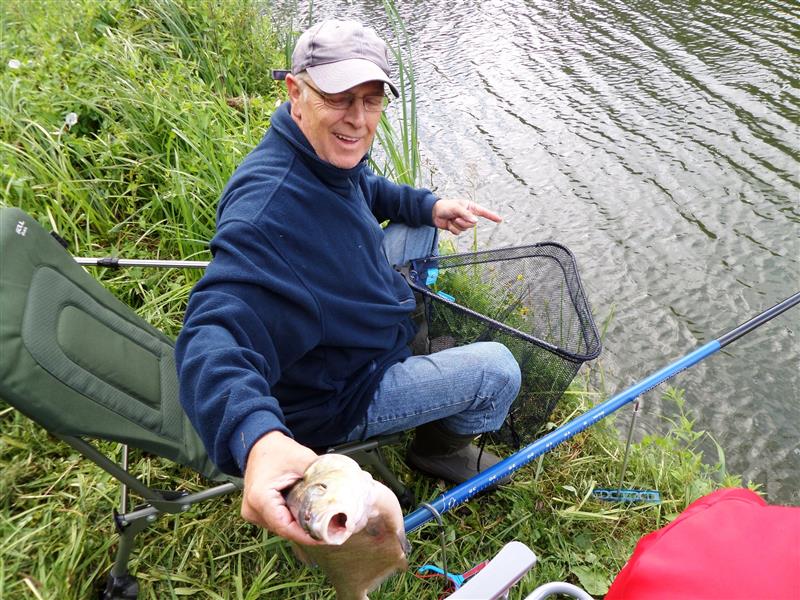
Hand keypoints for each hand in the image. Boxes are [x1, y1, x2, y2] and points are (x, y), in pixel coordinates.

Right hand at [240, 430, 321, 544]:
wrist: (259, 444)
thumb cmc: (276, 450)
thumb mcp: (302, 459)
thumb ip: (320, 475)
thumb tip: (341, 492)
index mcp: (260, 498)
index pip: (287, 527)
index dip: (308, 536)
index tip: (327, 536)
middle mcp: (253, 510)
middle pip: (285, 530)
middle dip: (308, 532)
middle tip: (332, 530)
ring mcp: (252, 513)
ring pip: (282, 528)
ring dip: (301, 527)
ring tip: (324, 525)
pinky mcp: (256, 512)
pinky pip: (278, 522)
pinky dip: (293, 520)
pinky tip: (309, 518)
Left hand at [432, 198, 501, 234]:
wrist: (434, 213)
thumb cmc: (446, 206)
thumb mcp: (457, 208)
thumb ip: (466, 215)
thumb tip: (475, 221)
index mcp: (471, 207)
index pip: (484, 212)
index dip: (492, 216)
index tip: (500, 220)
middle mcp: (468, 215)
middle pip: (472, 224)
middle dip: (463, 221)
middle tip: (455, 217)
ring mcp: (463, 222)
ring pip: (465, 229)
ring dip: (457, 225)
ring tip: (452, 219)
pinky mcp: (457, 228)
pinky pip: (458, 232)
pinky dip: (453, 228)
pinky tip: (449, 223)